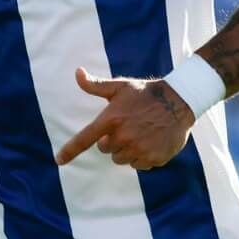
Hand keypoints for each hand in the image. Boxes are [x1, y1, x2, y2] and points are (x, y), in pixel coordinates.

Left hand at [55, 67, 193, 169]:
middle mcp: (123, 137)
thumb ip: (96, 85)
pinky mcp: (154, 159)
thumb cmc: (145, 93)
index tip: (59, 160)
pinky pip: (139, 165)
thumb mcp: (119, 86)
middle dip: (111, 140)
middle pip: (105, 150)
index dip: (70, 150)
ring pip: (121, 159)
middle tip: (126, 126)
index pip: (85, 139)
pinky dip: (142, 157)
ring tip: (139, 133)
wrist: (179, 101)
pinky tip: (150, 141)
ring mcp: (139, 149)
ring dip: (126, 150)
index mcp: (111, 119)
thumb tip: (77, 72)